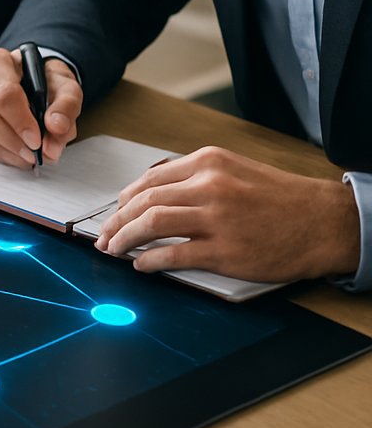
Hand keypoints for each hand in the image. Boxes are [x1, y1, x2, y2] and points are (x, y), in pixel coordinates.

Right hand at [0, 47, 82, 166]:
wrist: (36, 80)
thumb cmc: (47, 81)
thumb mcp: (66, 86)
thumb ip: (66, 106)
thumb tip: (56, 128)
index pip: (4, 94)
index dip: (20, 121)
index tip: (37, 140)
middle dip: (12, 140)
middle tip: (35, 152)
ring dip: (9, 150)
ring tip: (32, 156)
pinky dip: (5, 154)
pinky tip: (21, 155)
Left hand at [95, 147, 360, 281]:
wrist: (325, 222)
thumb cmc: (281, 198)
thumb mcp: (236, 170)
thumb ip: (196, 177)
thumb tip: (154, 193)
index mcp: (208, 163)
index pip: (150, 180)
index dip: (124, 199)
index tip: (114, 211)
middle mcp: (209, 186)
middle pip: (144, 201)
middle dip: (116, 220)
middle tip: (103, 235)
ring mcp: (216, 219)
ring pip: (152, 225)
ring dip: (124, 238)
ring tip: (112, 249)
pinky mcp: (225, 251)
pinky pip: (174, 255)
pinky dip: (150, 261)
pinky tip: (141, 265)